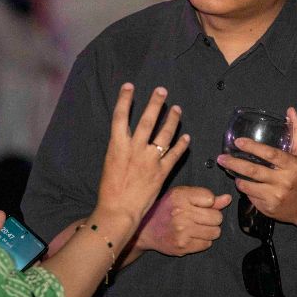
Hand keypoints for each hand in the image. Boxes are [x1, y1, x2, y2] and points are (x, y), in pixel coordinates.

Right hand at [96, 84, 189, 226]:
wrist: (118, 211)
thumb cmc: (110, 189)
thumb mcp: (110, 162)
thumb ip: (121, 147)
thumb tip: (128, 136)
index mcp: (117, 146)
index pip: (120, 116)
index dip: (124, 99)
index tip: (129, 86)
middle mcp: (135, 149)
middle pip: (147, 120)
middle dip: (155, 103)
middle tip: (162, 90)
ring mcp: (150, 160)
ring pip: (164, 134)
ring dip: (172, 120)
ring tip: (177, 109)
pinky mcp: (162, 172)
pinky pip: (175, 154)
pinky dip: (182, 145)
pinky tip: (186, 137)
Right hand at [135, 186, 231, 255]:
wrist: (146, 231)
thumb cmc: (165, 209)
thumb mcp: (182, 195)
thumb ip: (205, 196)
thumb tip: (227, 199)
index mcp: (180, 196)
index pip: (211, 198)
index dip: (209, 202)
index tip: (200, 204)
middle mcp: (181, 213)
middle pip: (217, 217)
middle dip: (213, 218)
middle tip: (201, 218)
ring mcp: (182, 231)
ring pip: (215, 232)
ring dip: (209, 230)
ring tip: (197, 227)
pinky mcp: (183, 247)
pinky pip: (207, 244)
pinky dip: (203, 241)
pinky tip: (192, 236)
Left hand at [216, 108, 296, 226]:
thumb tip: (290, 110)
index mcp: (293, 165)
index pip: (270, 154)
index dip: (253, 147)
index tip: (238, 142)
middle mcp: (284, 181)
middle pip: (254, 171)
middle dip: (234, 163)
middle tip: (220, 158)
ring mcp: (276, 197)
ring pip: (248, 186)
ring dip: (237, 177)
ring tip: (229, 170)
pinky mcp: (269, 209)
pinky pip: (251, 197)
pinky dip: (245, 190)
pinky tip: (243, 183)